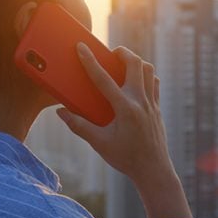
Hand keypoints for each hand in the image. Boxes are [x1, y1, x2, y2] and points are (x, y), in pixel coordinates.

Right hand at [56, 43, 192, 217]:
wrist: (153, 170)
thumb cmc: (126, 158)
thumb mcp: (99, 143)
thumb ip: (79, 126)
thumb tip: (61, 112)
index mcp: (124, 108)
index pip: (103, 79)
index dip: (90, 61)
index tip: (81, 47)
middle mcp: (140, 101)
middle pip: (135, 64)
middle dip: (122, 52)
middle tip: (110, 52)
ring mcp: (151, 103)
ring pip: (149, 70)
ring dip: (136, 62)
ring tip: (122, 63)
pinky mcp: (157, 107)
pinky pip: (154, 82)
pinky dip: (146, 75)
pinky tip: (135, 81)